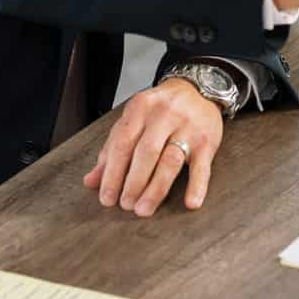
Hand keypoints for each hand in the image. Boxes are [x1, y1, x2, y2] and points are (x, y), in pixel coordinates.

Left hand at [83, 78, 222, 216]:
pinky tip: (191, 203)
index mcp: (141, 108)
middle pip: (146, 152)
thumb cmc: (160, 111)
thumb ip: (111, 150)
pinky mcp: (207, 140)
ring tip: (144, 209)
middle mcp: (165, 114)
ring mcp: (188, 127)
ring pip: (170, 161)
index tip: (107, 198)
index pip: (123, 143)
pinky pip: (202, 166)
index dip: (112, 173)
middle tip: (126, 205)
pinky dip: (197, 186)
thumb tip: (91, 182)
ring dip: (156, 189)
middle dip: (133, 183)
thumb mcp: (133, 121)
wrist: (198, 89)